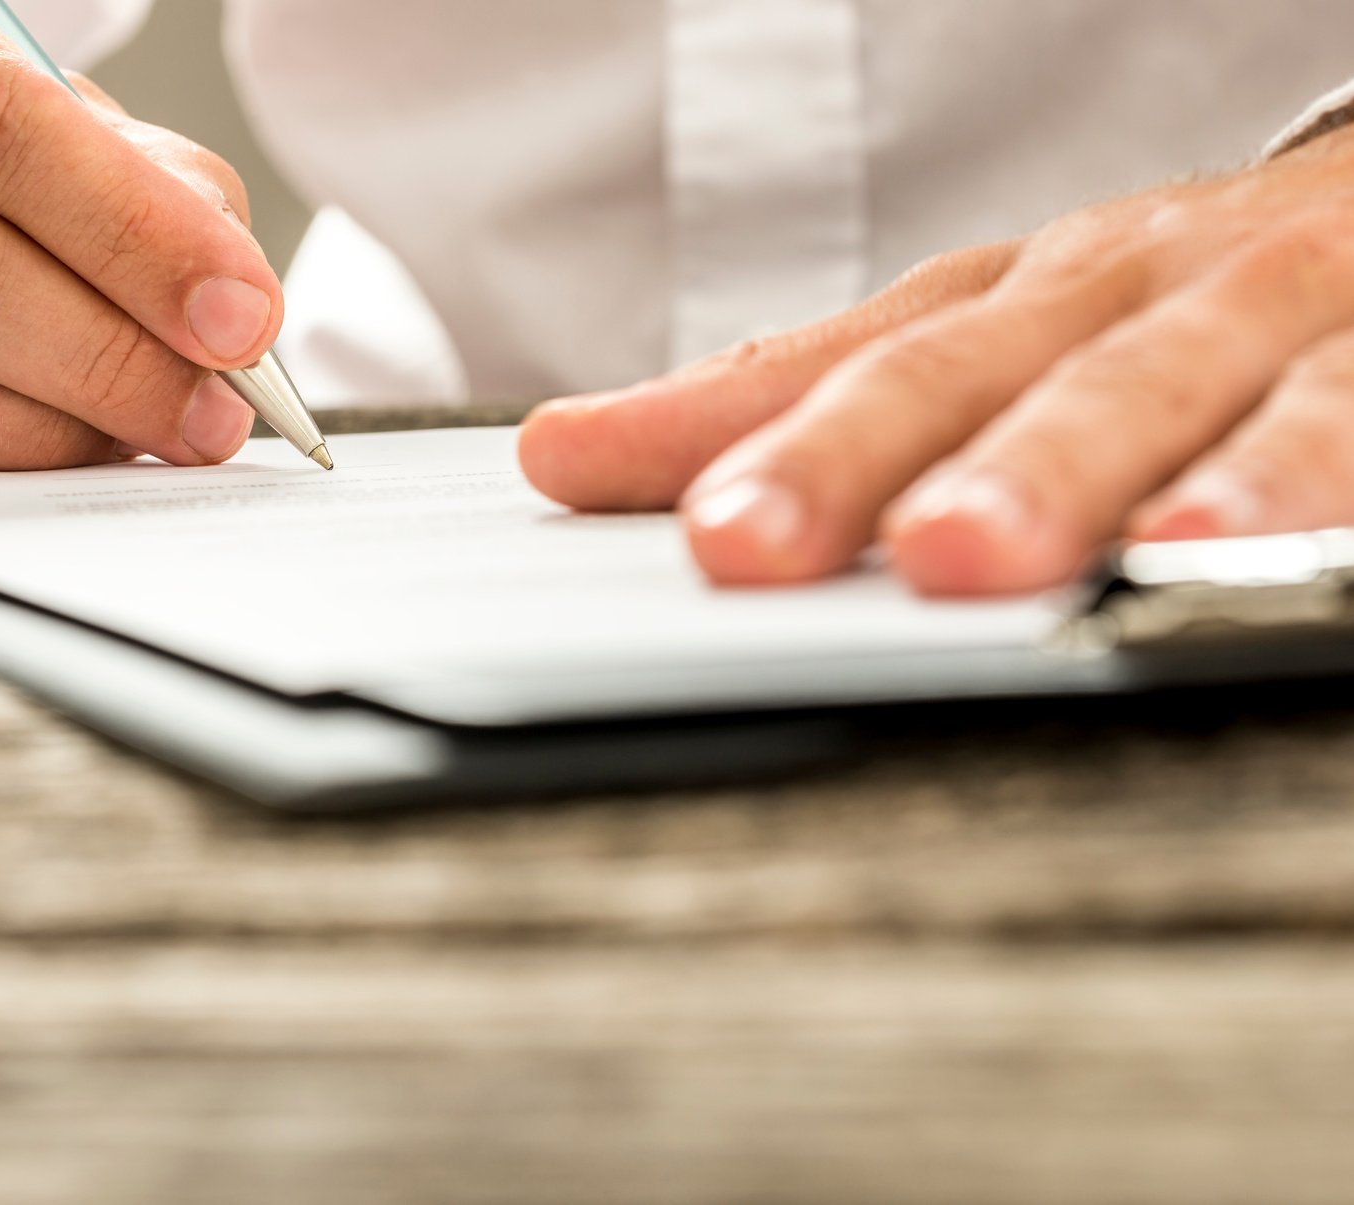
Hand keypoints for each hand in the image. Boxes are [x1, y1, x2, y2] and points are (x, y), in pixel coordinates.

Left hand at [519, 125, 1353, 595]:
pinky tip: (1196, 547)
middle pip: (957, 376)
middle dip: (845, 458)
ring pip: (1132, 393)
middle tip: (739, 542)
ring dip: (1036, 470)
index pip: (835, 356)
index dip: (707, 417)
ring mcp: (1245, 319)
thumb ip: (818, 397)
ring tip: (952, 553)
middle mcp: (1109, 295)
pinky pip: (1330, 422)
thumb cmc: (1195, 300)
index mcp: (1014, 300)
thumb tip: (576, 452)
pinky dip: (1268, 481)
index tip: (573, 464)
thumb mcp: (1007, 336)